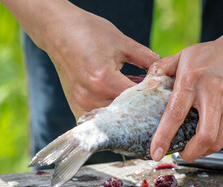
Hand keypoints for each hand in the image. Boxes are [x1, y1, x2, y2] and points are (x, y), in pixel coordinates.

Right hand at [0, 0, 158, 118]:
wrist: (58, 30)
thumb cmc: (88, 32)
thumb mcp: (123, 42)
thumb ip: (146, 59)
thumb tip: (164, 72)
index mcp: (104, 80)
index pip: (137, 98)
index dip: (152, 96)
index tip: (162, 94)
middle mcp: (90, 96)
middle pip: (126, 113)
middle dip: (142, 108)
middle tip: (154, 103)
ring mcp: (80, 104)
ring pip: (113, 120)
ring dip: (127, 114)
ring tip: (138, 104)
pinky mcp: (75, 106)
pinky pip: (99, 120)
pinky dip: (111, 116)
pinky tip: (121, 107)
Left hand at [149, 35, 222, 161]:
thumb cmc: (214, 54)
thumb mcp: (185, 55)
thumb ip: (163, 68)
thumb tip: (145, 84)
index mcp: (192, 80)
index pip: (175, 114)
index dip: (163, 137)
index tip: (154, 153)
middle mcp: (214, 94)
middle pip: (204, 138)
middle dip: (190, 153)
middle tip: (182, 153)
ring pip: (218, 142)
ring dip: (204, 150)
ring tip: (197, 144)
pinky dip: (219, 143)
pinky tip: (213, 136)